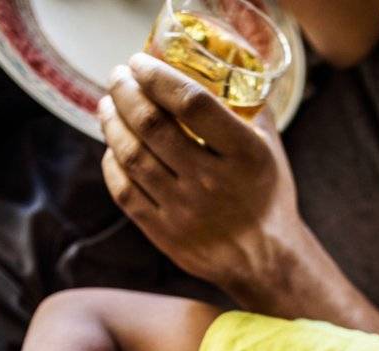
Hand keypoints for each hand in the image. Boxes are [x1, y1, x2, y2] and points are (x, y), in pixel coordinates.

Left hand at [99, 54, 303, 301]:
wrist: (265, 261)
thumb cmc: (266, 195)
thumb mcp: (271, 149)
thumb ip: (248, 107)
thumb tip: (222, 63)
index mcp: (244, 155)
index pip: (191, 103)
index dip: (158, 76)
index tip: (139, 62)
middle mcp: (212, 182)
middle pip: (152, 125)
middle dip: (125, 92)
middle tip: (117, 76)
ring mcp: (185, 211)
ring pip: (131, 155)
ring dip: (112, 122)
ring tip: (107, 104)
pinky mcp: (165, 234)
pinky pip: (124, 190)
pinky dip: (112, 162)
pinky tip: (112, 146)